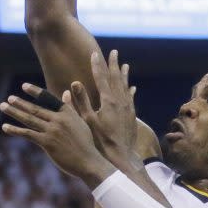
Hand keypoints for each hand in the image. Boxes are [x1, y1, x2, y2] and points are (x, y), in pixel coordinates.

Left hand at [0, 84, 114, 187]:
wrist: (89, 162)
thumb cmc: (86, 143)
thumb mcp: (80, 122)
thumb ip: (71, 106)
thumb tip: (66, 92)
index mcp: (68, 113)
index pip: (49, 99)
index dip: (36, 92)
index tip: (24, 86)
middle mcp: (59, 120)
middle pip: (36, 108)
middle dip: (20, 103)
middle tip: (9, 99)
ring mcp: (53, 131)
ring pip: (29, 119)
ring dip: (15, 112)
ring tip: (3, 106)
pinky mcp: (47, 143)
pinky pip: (28, 134)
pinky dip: (15, 130)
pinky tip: (5, 127)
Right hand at [70, 49, 137, 166]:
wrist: (122, 155)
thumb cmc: (101, 140)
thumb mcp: (87, 121)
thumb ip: (81, 101)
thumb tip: (74, 83)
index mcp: (108, 101)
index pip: (101, 78)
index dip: (97, 65)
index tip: (94, 54)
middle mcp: (120, 101)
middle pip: (116, 78)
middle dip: (114, 64)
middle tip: (114, 52)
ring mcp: (128, 108)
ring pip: (125, 86)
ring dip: (124, 75)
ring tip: (125, 65)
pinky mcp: (132, 116)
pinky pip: (131, 98)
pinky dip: (130, 91)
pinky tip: (132, 88)